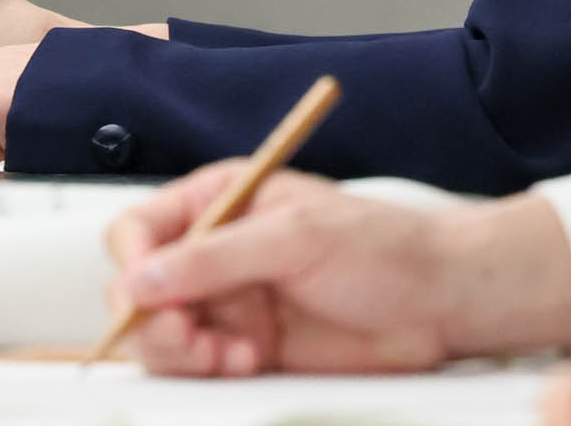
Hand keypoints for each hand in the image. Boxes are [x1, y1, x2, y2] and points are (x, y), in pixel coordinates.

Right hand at [105, 166, 570, 373]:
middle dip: (152, 318)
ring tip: (223, 354)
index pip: (141, 228)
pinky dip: (210, 370)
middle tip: (188, 334)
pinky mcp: (248, 346)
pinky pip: (200, 366)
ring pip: (162, 334)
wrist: (438, 301)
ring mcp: (231, 302)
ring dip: (181, 350)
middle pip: (140, 289)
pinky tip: (246, 361)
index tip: (144, 291)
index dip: (132, 262)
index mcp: (223, 200)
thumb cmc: (385, 247)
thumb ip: (216, 258)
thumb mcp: (297, 239)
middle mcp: (217, 252)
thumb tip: (146, 278)